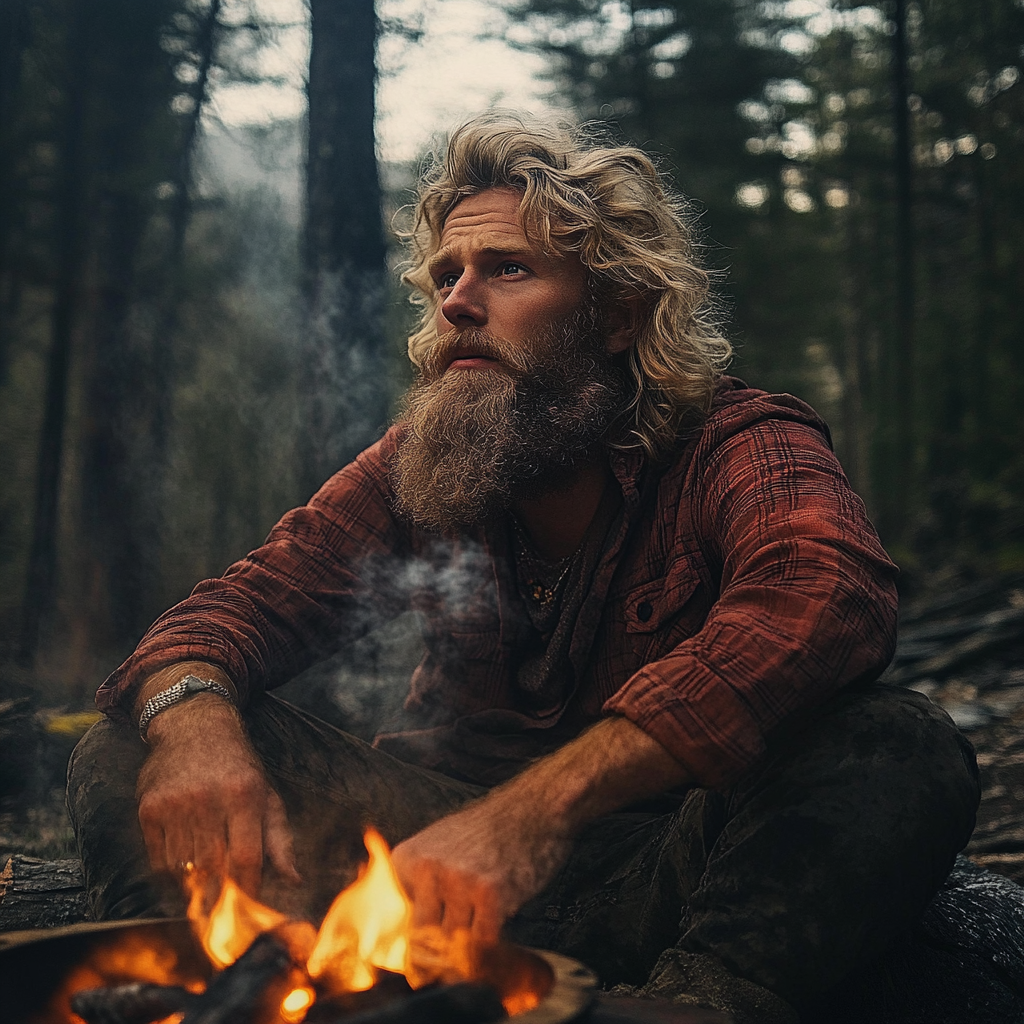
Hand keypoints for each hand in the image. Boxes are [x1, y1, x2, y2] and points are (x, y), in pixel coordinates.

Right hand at [136, 694, 300, 895]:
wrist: (193, 727)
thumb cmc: (237, 768)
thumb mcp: (267, 796)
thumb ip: (280, 840)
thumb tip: (294, 881)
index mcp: (244, 796)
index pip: (246, 859)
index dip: (248, 890)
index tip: (249, 907)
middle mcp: (208, 799)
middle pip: (213, 869)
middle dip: (221, 897)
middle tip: (224, 911)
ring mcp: (175, 805)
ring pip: (184, 869)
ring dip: (195, 887)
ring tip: (205, 889)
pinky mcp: (149, 809)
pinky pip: (158, 860)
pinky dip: (172, 874)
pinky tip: (183, 870)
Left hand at [391, 716, 689, 948]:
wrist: (533, 808)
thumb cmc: (487, 832)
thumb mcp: (438, 845)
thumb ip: (417, 885)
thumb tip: (400, 940)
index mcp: (406, 860)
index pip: (395, 924)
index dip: (409, 952)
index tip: (420, 970)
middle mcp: (426, 870)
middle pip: (420, 941)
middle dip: (433, 966)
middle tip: (444, 979)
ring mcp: (458, 882)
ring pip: (451, 947)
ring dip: (462, 963)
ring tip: (471, 969)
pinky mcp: (491, 894)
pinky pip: (482, 945)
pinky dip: (487, 958)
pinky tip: (493, 956)